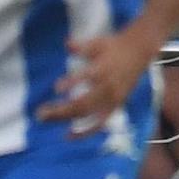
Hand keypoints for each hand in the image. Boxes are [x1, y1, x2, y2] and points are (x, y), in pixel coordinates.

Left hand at [36, 20, 162, 136]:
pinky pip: (99, 124)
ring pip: (87, 114)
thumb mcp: (98, 42)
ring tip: (44, 119)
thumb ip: (82, 46)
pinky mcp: (115, 106)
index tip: (56, 88)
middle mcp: (108, 87)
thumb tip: (67, 44)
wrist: (139, 51)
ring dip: (65, 118)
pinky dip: (85, 132)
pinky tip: (68, 136)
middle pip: (83, 103)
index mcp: (104, 69)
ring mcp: (112, 99)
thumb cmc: (112, 46)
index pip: (87, 77)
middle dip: (60, 110)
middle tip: (39, 113)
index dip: (72, 83)